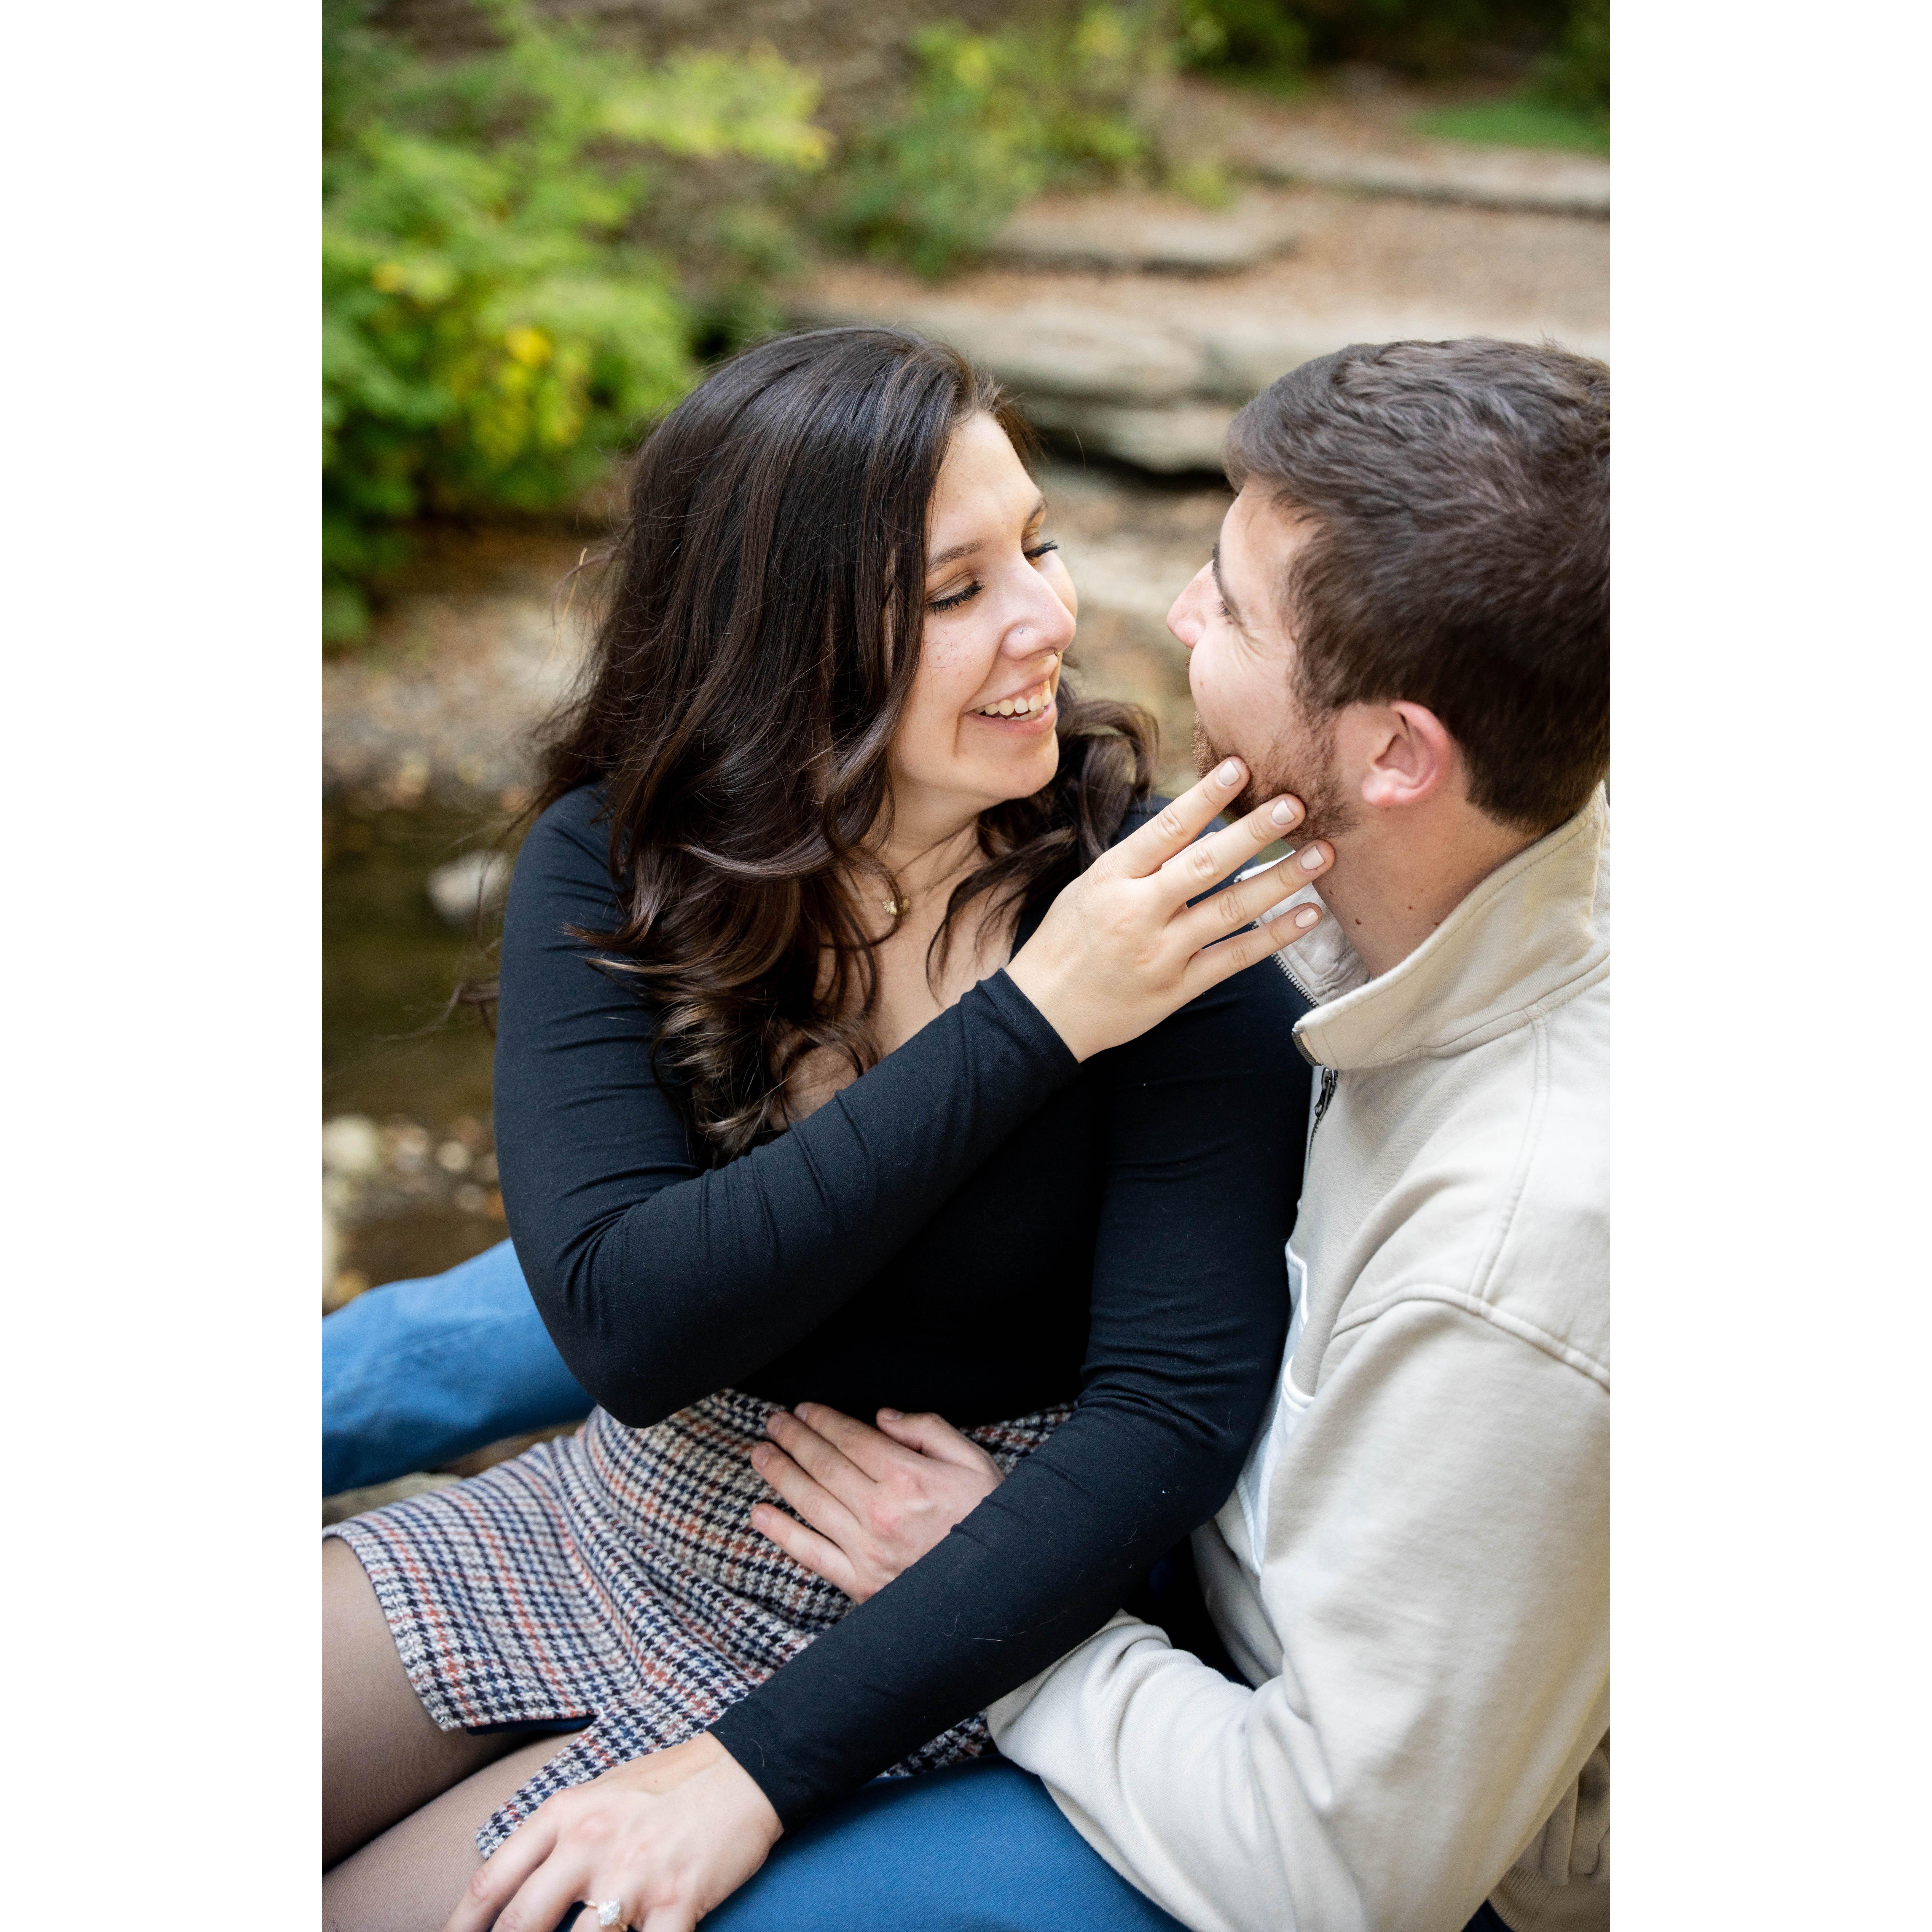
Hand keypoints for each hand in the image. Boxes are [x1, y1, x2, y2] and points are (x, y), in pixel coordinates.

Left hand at [443, 1732, 780, 1931]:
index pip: (490, 1883)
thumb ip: (555, 1836)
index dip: (458, 1929)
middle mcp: (590, 1843)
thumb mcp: (599, 1794)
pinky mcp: (676, 1901)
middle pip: (520, 1924)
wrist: (745, 1771)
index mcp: (566, 1814)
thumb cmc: (669, 1785)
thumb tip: (512, 1889)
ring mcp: (633, 1876)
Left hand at [748, 1403, 1003, 1601]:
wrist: (999, 1587)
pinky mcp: (860, 1583)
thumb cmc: (988, 1518)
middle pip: (824, 1465)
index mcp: (907, 1477)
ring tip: (759, 1454)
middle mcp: (880, 1511)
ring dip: (780, 1474)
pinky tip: (760, 1514)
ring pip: (810, 1502)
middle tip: (772, 1422)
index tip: (801, 1409)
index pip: (850, 1439)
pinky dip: (781, 1532)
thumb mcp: (972, 1461)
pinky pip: (811, 1553)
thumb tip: (882, 1418)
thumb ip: (928, 1430)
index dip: (821, 1420)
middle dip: (793, 1439)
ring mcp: (866, 1549)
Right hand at [1005, 758, 1329, 1060]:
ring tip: (1321, 856)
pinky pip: (1235, 958)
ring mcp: (1161, 953)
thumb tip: (1201, 826)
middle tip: (1296, 806)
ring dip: (1280, 880)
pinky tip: (1307, 916)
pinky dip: (1274, 937)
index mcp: (1111, 880)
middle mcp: (1138, 913)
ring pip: (1230, 910)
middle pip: (1205, 865)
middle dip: (1255, 833)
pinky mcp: (1178, 988)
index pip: (1166, 830)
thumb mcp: (1089, 887)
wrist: (1044, 1014)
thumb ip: (1139, 861)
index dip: (1206, 797)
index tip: (1241, 767)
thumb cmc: (1066, 942)